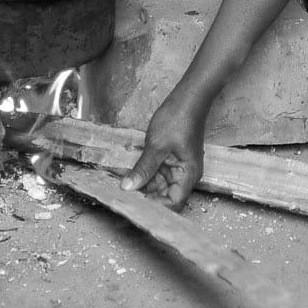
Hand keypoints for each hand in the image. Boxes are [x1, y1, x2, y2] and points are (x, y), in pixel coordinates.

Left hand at [120, 93, 206, 209]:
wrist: (187, 99)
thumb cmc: (178, 119)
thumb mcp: (157, 145)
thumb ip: (143, 169)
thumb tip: (129, 187)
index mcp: (188, 175)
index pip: (173, 203)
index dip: (155, 208)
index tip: (134, 207)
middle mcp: (184, 176)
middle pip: (165, 197)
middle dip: (145, 198)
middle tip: (122, 199)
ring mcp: (177, 168)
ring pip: (158, 186)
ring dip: (141, 187)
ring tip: (120, 189)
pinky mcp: (169, 161)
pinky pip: (156, 174)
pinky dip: (143, 176)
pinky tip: (127, 176)